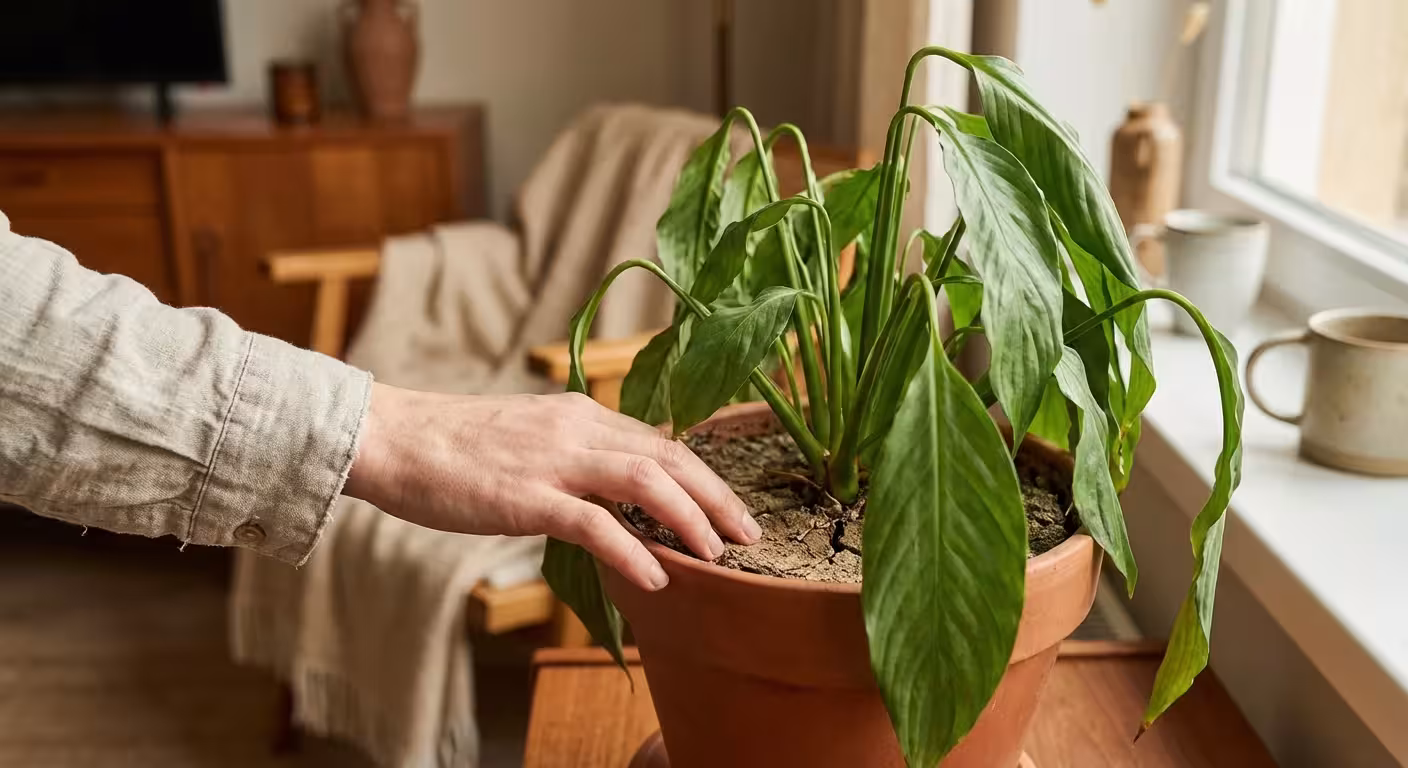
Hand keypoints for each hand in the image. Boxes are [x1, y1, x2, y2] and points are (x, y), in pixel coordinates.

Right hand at [343, 384, 759, 590]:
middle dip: (717, 496)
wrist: (392, 437)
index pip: (660, 441)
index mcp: (580, 414)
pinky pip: (592, 523)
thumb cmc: (453, 446)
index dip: (704, 475)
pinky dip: (631, 549)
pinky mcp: (524, 495)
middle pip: (668, 456)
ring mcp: (552, 461)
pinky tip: (655, 576)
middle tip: (750, 534)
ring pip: (645, 481)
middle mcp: (576, 428)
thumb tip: (615, 489)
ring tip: (716, 555)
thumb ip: (575, 454)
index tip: (731, 507)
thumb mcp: (529, 437)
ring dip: (689, 518)